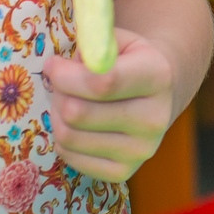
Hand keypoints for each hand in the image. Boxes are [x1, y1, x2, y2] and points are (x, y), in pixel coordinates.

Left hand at [46, 30, 176, 182]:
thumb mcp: (119, 42)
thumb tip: (59, 66)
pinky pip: (71, 157)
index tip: (53, 65)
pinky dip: (63, 139)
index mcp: (158, 77)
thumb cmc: (131, 62)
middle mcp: (155, 118)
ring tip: (67, 102)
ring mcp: (141, 150)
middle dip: (59, 94)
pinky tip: (75, 125)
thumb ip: (91, 47)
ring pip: (70, 136)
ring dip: (58, 116)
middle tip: (59, 84)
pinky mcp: (124, 172)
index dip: (66, 75)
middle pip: (80, 113)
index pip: (102, 83)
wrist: (160, 95)